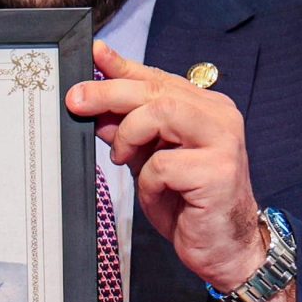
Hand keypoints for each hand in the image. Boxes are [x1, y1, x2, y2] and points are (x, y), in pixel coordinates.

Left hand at [65, 40, 295, 301]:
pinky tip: (157, 193)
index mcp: (205, 108)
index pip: (158, 78)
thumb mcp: (148, 159)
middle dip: (109, 93)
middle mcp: (219, 116)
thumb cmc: (188, 202)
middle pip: (156, 91)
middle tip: (76, 101)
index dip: (123, 66)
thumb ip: (127, 130)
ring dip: (129, 134)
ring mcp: (223, 141)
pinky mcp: (218, 171)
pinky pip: (163, 163)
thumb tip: (92, 104)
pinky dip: (148, 181)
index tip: (93, 54)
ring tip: (121, 158)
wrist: (224, 247)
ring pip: (161, 112)